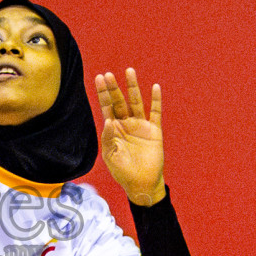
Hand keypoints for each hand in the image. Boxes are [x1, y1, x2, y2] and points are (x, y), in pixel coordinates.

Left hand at [93, 68, 165, 205]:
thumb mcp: (111, 156)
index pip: (106, 106)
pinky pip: (155, 113)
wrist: (141, 184)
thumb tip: (108, 120)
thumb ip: (108, 138)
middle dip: (114, 88)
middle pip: (119, 101)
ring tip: (129, 71)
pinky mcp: (154, 131)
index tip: (99, 77)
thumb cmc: (123, 171)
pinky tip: (155, 87)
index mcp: (113, 129)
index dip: (103, 93)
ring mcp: (140, 126)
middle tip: (109, 74)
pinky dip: (156, 100)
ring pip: (136, 102)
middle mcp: (126, 124)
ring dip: (132, 87)